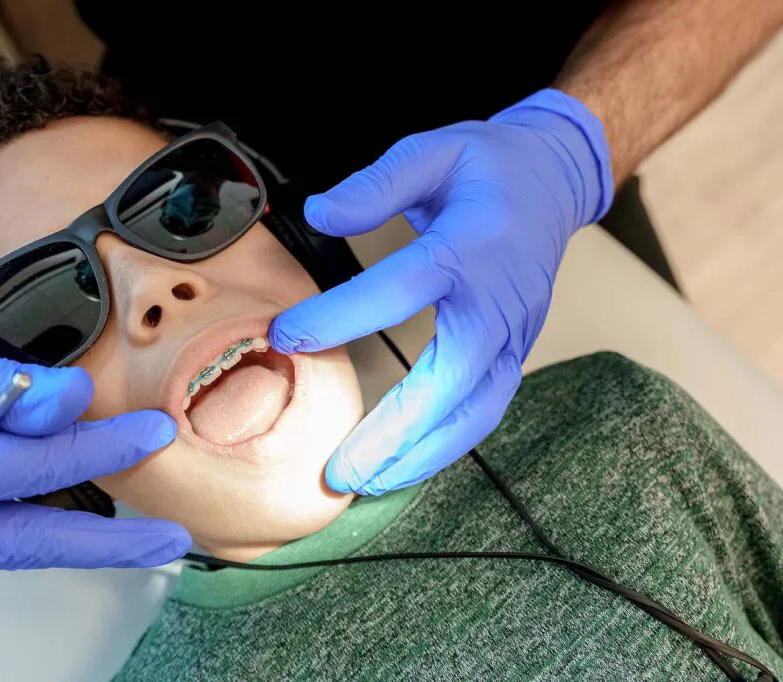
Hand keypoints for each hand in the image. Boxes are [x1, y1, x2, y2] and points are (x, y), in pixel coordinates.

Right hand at [0, 269, 189, 590]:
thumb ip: (1, 383)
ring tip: (128, 529)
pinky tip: (44, 503)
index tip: (155, 434)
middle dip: (106, 547)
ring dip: (58, 529)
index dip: (98, 449)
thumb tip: (73, 403)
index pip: (28, 470)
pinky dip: (7, 517)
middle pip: (23, 543)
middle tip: (172, 545)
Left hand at [270, 89, 612, 494]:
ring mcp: (515, 331)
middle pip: (452, 378)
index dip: (342, 315)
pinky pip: (485, 407)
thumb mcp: (432, 151)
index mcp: (472, 244)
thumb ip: (377, 184)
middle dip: (396, 432)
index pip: (402, 287)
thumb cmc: (487, 166)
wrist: (554, 179)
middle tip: (340, 470)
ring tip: (368, 482)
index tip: (286, 335)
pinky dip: (447, 443)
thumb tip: (318, 213)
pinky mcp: (517, 350)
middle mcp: (499, 298)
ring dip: (423, 454)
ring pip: (476, 409)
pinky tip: (405, 463)